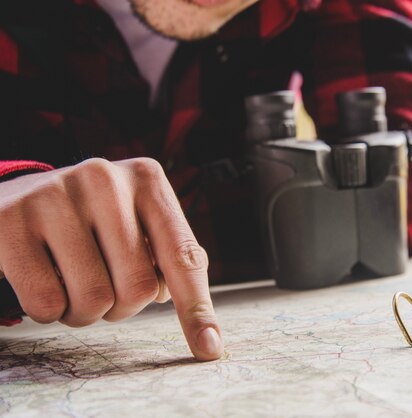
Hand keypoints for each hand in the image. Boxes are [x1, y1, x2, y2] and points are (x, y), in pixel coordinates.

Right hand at [0, 158, 222, 360]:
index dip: (196, 309)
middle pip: (139, 287)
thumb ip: (172, 257)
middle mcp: (104, 178)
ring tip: (74, 284)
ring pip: (94, 300)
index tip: (208, 349)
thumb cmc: (92, 222)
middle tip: (107, 290)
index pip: (183, 256)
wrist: (17, 197)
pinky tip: (45, 280)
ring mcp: (55, 196)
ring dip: (86, 312)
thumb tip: (201, 323)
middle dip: (123, 307)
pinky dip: (50, 311)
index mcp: (147, 179)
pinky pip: (48, 303)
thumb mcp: (138, 222)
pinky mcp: (11, 221)